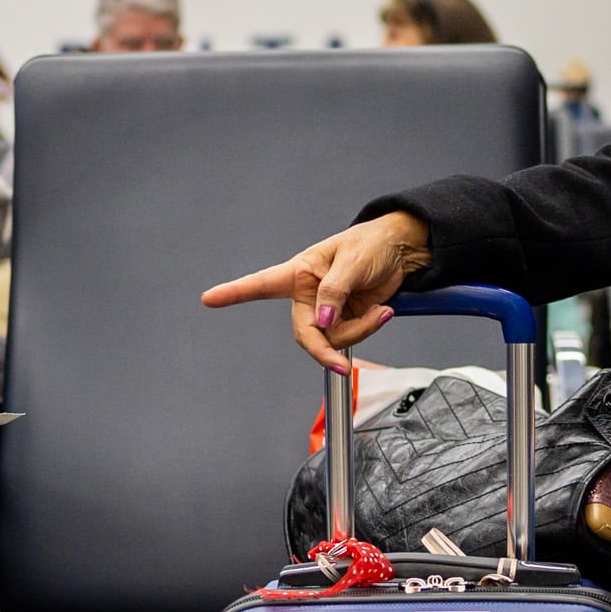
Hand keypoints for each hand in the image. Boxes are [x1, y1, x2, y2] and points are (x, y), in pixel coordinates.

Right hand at [200, 210, 431, 372]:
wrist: (400, 251)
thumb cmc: (371, 244)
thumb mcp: (352, 262)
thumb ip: (334, 292)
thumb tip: (322, 321)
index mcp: (300, 272)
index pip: (262, 284)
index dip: (235, 292)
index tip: (210, 298)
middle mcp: (309, 294)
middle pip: (304, 334)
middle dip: (323, 350)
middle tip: (340, 366)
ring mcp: (327, 311)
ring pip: (333, 339)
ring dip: (359, 331)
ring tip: (381, 311)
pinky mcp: (346, 320)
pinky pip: (351, 337)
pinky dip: (369, 329)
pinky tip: (382, 312)